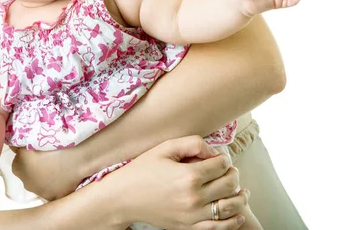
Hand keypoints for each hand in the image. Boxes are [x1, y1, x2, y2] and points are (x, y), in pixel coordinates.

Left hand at [11, 145, 82, 200]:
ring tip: (57, 166)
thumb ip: (20, 144)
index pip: (18, 161)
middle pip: (28, 173)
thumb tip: (14, 146)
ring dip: (45, 176)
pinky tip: (62, 176)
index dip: (27, 155)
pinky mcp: (52, 198)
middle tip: (48, 158)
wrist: (76, 159)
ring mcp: (39, 192)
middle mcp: (25, 182)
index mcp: (17, 167)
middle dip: (35, 168)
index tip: (37, 150)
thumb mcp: (32, 138)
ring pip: (39, 183)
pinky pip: (51, 191)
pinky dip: (55, 185)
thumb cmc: (53, 146)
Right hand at [102, 136, 248, 229]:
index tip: (220, 157)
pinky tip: (238, 212)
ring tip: (242, 191)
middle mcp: (194, 197)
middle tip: (229, 170)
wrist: (123, 198)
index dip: (224, 158)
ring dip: (240, 197)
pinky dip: (234, 220)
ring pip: (231, 207)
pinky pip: (220, 227)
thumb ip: (192, 143)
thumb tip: (214, 152)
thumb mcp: (164, 148)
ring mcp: (193, 216)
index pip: (222, 165)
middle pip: (229, 184)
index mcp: (188, 175)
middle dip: (233, 174)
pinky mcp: (189, 227)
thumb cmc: (142, 170)